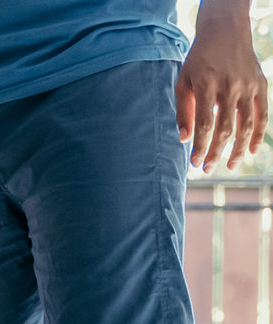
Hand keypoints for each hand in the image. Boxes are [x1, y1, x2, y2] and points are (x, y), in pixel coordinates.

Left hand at [179, 17, 269, 171]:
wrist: (225, 32)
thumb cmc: (199, 60)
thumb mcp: (183, 82)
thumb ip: (183, 111)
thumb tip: (184, 139)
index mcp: (208, 86)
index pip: (204, 124)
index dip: (200, 146)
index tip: (194, 162)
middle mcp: (231, 87)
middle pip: (225, 128)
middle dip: (216, 152)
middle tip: (207, 168)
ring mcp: (249, 86)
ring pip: (246, 125)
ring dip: (239, 149)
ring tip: (230, 166)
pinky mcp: (261, 84)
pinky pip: (263, 114)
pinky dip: (259, 134)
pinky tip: (253, 151)